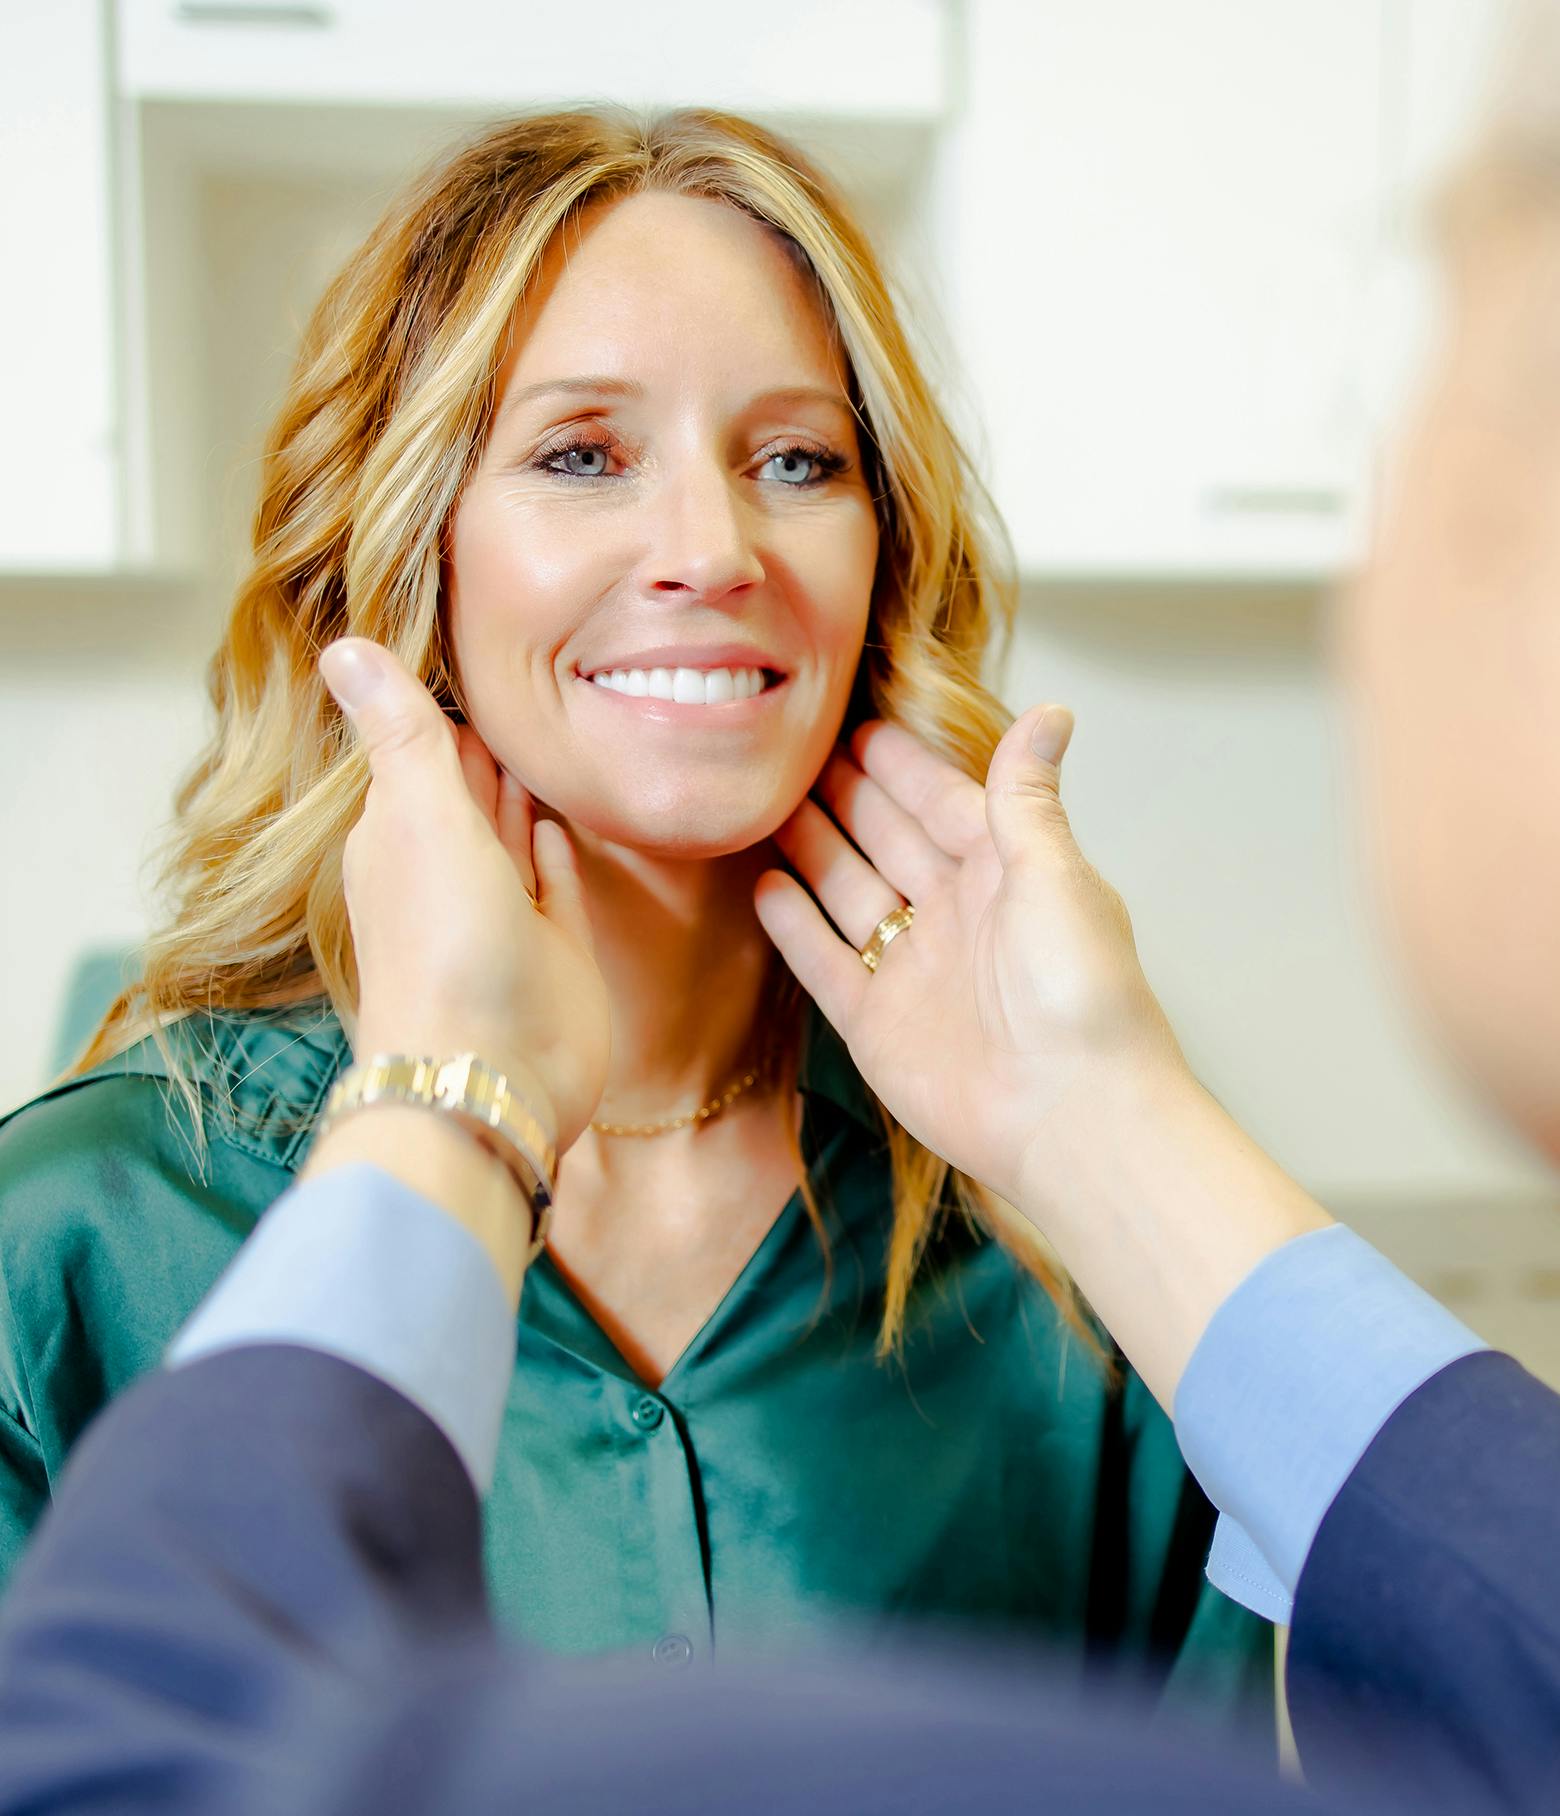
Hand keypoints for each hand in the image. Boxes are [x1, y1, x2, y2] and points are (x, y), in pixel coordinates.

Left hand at [317, 637, 610, 1155]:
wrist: (491, 1076)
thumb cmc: (446, 949)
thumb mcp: (421, 820)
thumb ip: (401, 732)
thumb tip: (342, 645)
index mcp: (400, 834)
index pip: (422, 750)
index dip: (443, 704)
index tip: (469, 643)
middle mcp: (448, 869)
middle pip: (469, 788)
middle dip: (486, 742)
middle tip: (522, 675)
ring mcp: (503, 911)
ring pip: (513, 831)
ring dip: (523, 791)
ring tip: (549, 733)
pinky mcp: (555, 947)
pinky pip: (554, 881)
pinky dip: (555, 848)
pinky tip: (563, 820)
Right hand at [755, 705, 1188, 1211]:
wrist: (1068, 1115)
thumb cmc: (1079, 992)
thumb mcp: (1053, 876)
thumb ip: (1027, 797)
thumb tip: (1053, 711)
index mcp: (1004, 873)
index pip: (940, 803)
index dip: (899, 767)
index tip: (854, 724)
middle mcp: (955, 915)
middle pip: (888, 841)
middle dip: (846, 797)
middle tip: (790, 755)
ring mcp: (912, 969)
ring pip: (850, 893)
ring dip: (813, 850)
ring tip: (766, 808)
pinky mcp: (876, 1023)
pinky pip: (826, 962)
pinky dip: (796, 926)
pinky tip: (765, 887)